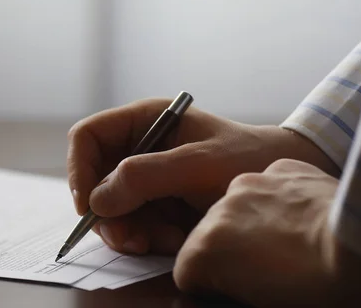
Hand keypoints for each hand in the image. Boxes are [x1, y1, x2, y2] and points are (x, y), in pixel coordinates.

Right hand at [68, 98, 337, 254]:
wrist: (280, 184)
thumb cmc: (248, 159)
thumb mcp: (199, 164)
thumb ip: (147, 176)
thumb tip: (97, 200)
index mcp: (144, 120)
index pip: (88, 137)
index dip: (80, 169)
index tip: (88, 206)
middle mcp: (138, 147)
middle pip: (95, 179)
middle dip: (109, 212)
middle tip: (132, 239)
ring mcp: (145, 176)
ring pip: (111, 208)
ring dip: (131, 230)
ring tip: (167, 239)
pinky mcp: (155, 203)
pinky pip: (132, 224)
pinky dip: (147, 238)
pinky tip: (175, 239)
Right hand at [172, 159, 360, 307]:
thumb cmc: (321, 289)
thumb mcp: (257, 304)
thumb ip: (224, 286)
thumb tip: (224, 285)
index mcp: (206, 248)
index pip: (185, 269)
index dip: (207, 284)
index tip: (231, 290)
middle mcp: (220, 209)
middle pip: (207, 234)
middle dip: (226, 250)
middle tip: (264, 271)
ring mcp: (251, 183)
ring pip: (235, 206)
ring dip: (248, 223)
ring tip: (285, 244)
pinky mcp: (282, 170)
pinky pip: (267, 186)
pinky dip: (277, 201)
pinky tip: (299, 219)